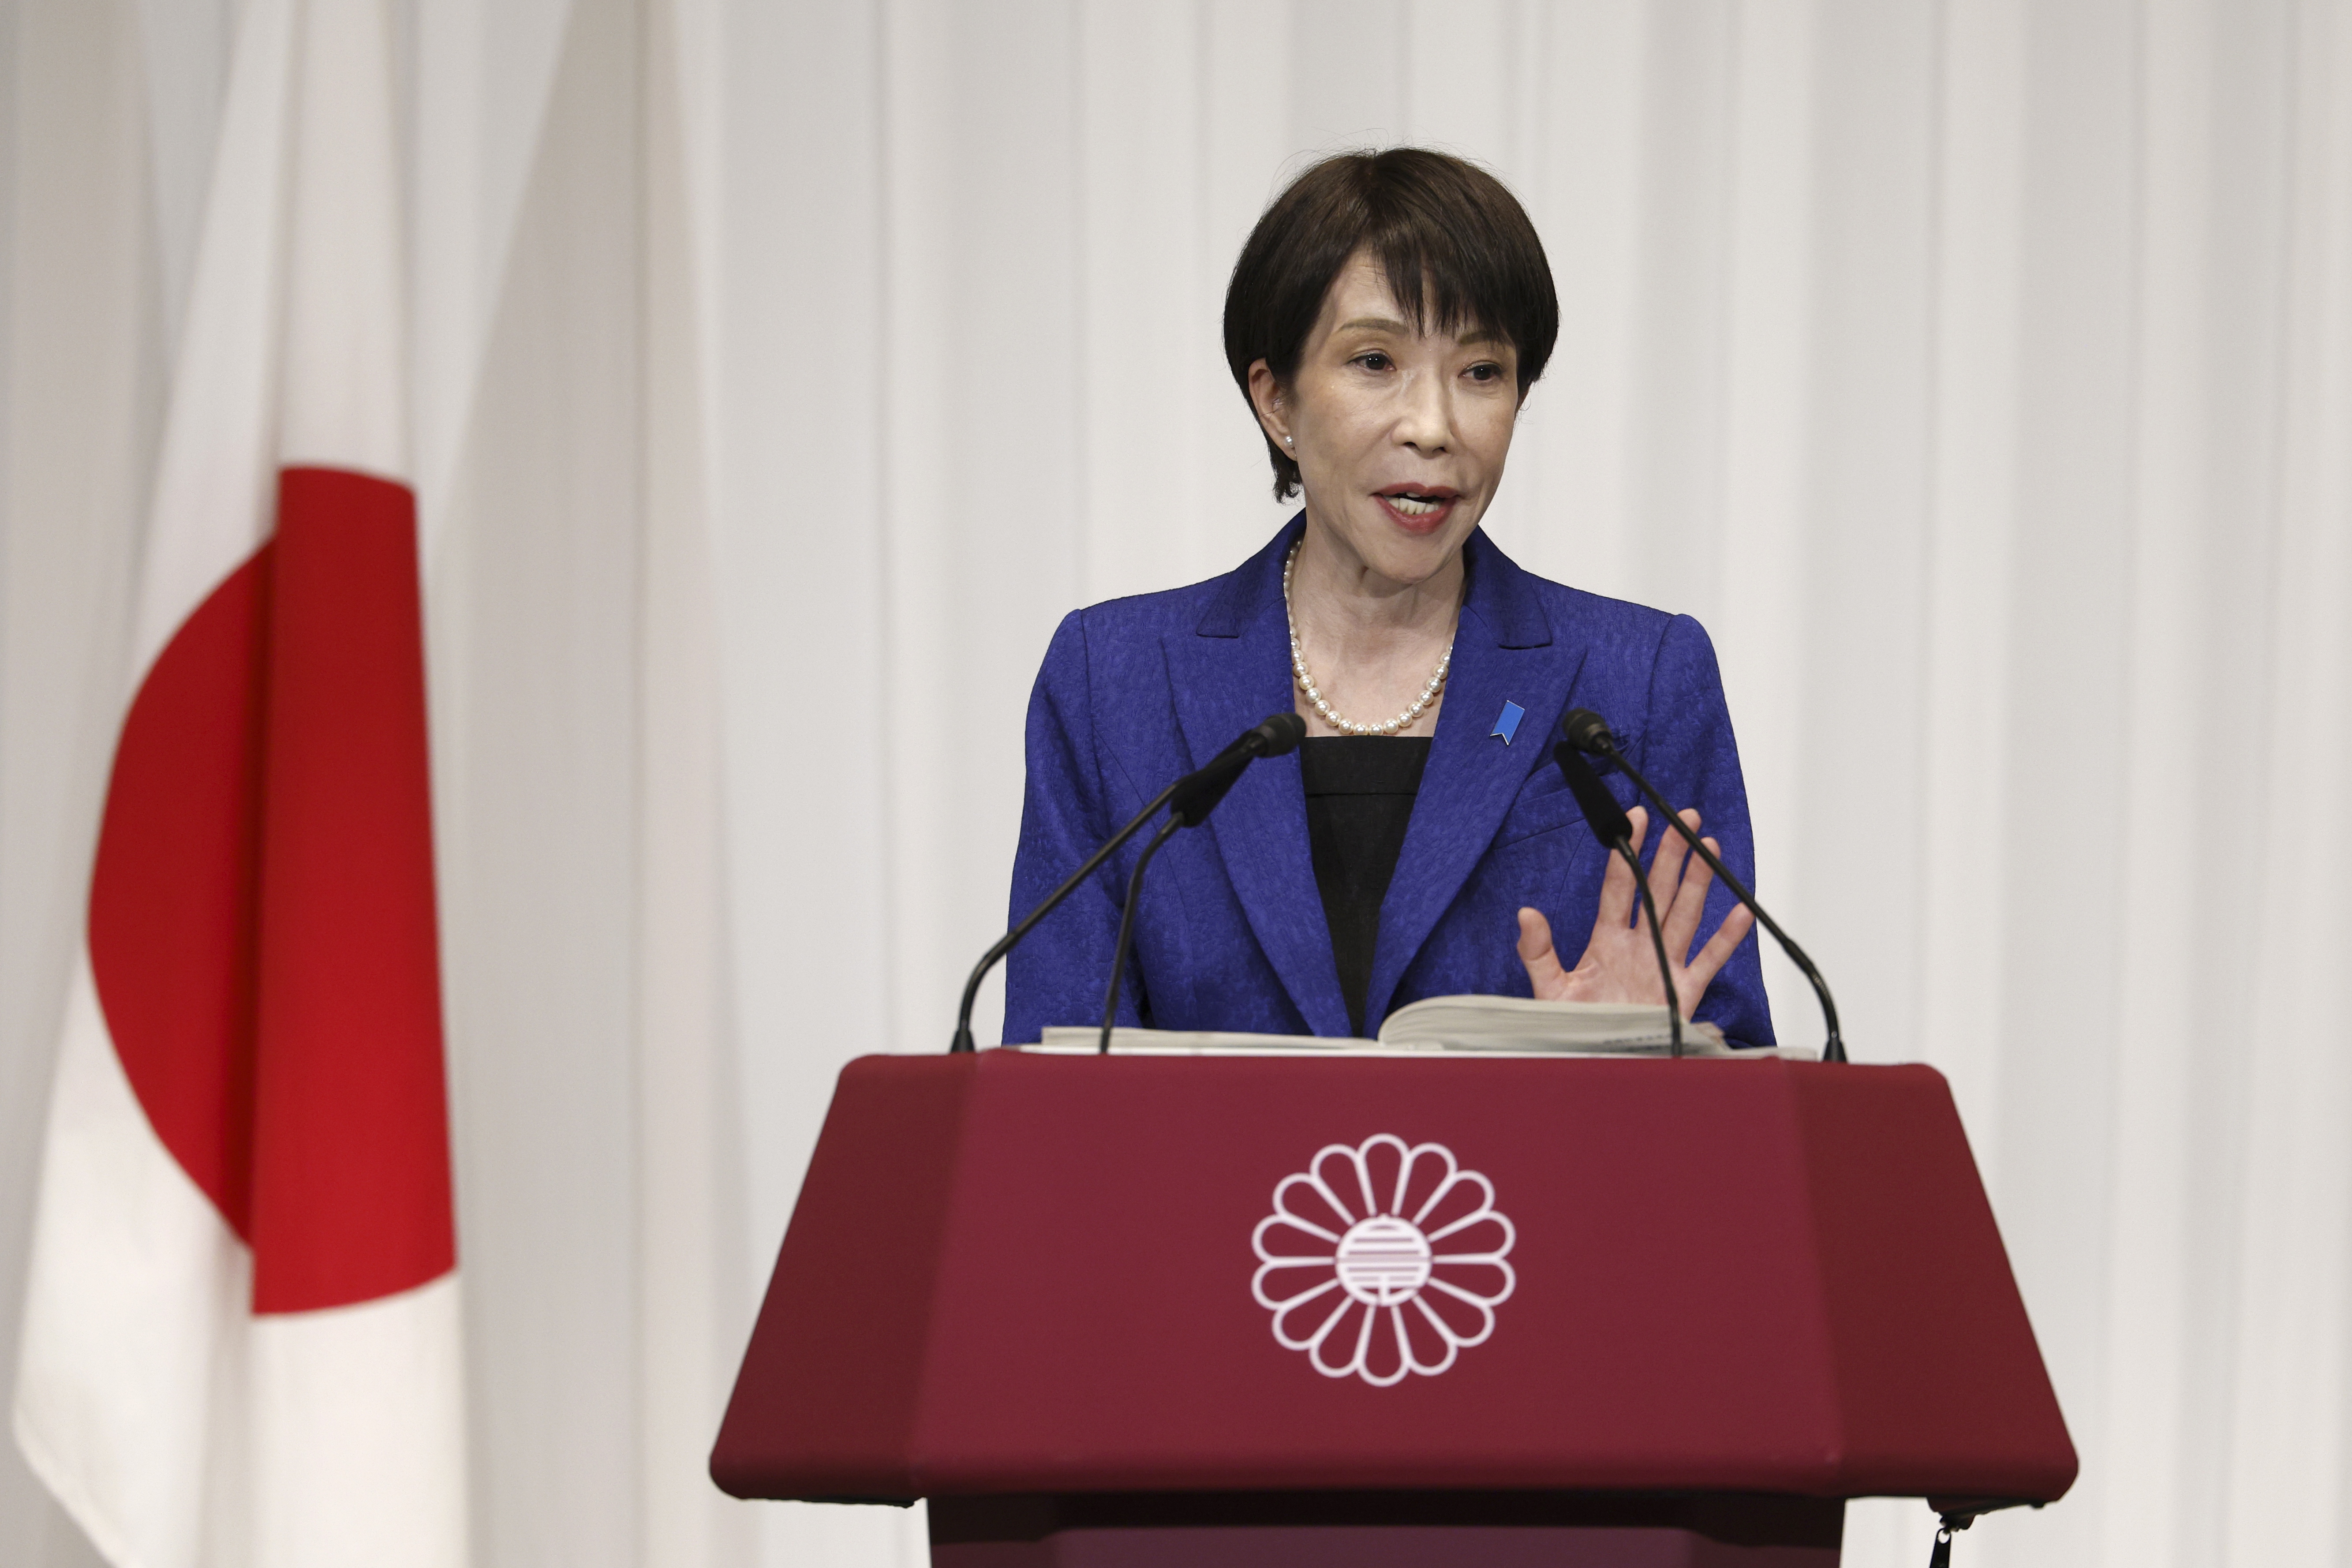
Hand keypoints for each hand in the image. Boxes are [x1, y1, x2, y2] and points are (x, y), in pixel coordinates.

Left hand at [1515, 805, 1755, 1016]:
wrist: (1596, 1067)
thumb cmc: (1572, 1030)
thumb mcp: (1549, 989)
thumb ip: (1538, 951)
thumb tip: (1525, 913)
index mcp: (1606, 941)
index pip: (1620, 886)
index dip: (1627, 852)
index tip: (1635, 818)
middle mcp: (1639, 946)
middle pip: (1659, 890)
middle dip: (1672, 853)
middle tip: (1684, 819)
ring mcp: (1663, 966)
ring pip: (1685, 914)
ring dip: (1698, 881)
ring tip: (1709, 846)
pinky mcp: (1683, 992)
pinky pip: (1709, 959)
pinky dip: (1727, 937)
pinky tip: (1741, 910)